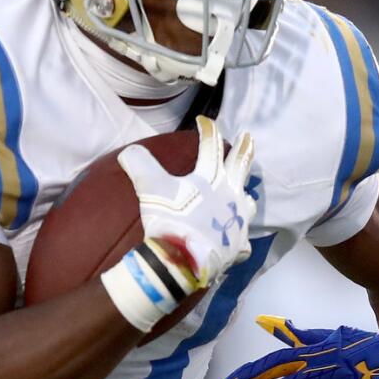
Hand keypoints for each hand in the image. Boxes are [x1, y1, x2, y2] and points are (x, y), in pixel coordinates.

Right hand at [101, 116, 254, 331]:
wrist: (184, 259)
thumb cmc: (171, 220)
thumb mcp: (151, 188)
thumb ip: (140, 165)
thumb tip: (128, 151)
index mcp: (211, 178)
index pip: (211, 147)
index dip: (207, 130)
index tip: (204, 119)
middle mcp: (231, 195)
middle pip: (240, 166)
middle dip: (244, 150)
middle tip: (249, 137)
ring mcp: (237, 221)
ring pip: (247, 202)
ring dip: (245, 194)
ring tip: (246, 193)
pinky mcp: (237, 245)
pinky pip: (242, 240)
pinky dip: (238, 237)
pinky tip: (236, 238)